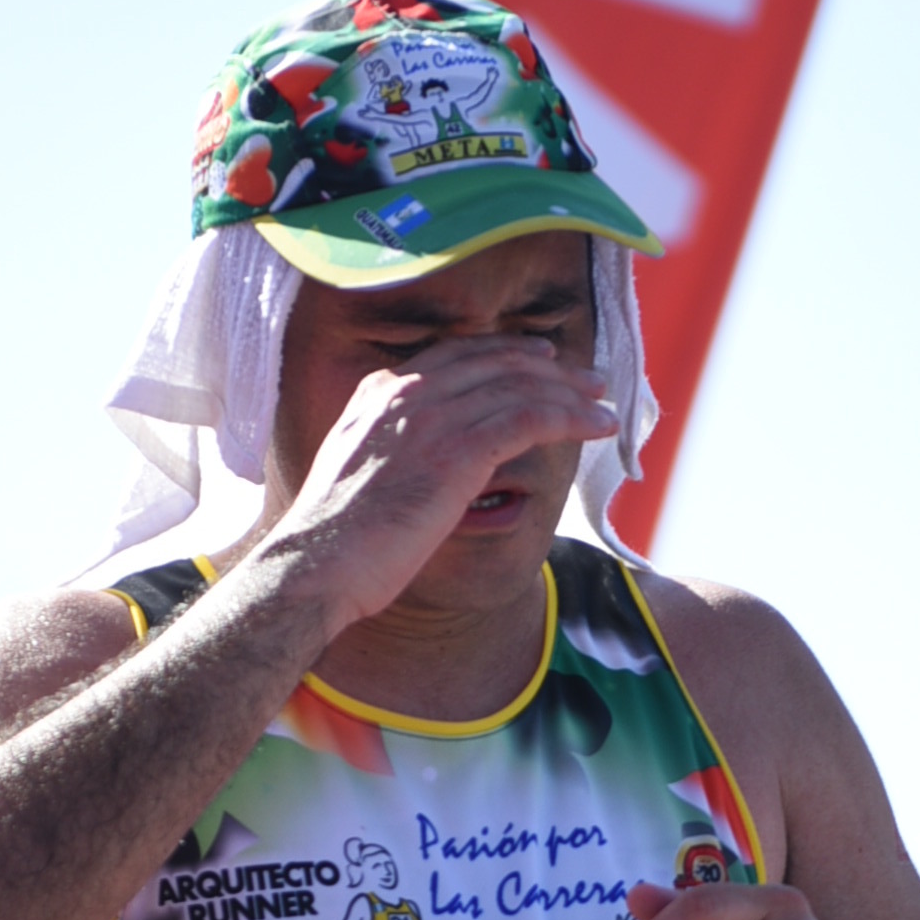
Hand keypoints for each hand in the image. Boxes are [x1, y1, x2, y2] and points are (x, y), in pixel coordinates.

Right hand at [259, 338, 617, 625]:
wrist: (315, 567)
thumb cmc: (333, 542)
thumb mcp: (357, 476)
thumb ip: (391, 452)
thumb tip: (423, 465)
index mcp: (378, 393)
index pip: (456, 355)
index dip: (506, 353)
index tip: (541, 359)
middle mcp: (406, 393)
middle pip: (495, 361)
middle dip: (549, 368)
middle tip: (588, 379)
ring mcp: (432, 418)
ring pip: (520, 386)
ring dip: (571, 394)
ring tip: (604, 404)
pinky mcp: (458, 452)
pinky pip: (530, 419)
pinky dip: (571, 418)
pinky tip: (597, 428)